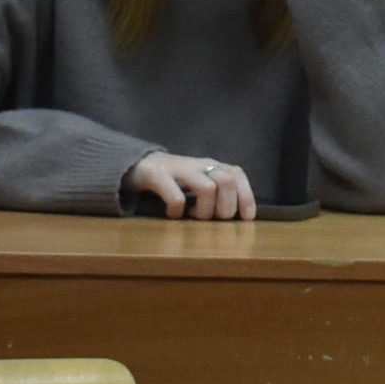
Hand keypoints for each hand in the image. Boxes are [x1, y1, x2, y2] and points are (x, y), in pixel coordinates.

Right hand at [122, 151, 254, 219]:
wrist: (138, 164)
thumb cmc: (175, 179)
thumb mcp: (200, 181)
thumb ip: (218, 192)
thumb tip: (239, 216)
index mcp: (211, 166)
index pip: (237, 175)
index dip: (246, 196)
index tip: (246, 218)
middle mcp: (199, 165)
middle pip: (227, 182)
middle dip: (225, 207)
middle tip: (211, 219)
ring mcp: (178, 169)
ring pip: (207, 188)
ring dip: (204, 210)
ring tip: (192, 217)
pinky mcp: (157, 176)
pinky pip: (176, 196)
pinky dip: (178, 211)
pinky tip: (173, 215)